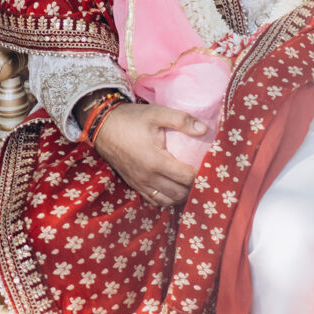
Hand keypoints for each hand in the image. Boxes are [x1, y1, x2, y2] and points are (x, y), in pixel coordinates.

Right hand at [88, 102, 204, 207]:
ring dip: (181, 195)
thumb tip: (204, 130)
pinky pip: (154, 200)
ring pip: (167, 200)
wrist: (102, 126)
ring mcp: (139, 184)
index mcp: (155, 161)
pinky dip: (167, 198)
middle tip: (204, 175)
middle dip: (194, 187)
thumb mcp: (157, 113)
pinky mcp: (134, 185)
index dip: (201, 175)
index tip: (211, 166)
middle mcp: (147, 177)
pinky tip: (174, 187)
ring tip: (191, 182)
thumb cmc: (131, 119)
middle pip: (179, 193)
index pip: (186, 177)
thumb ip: (182, 120)